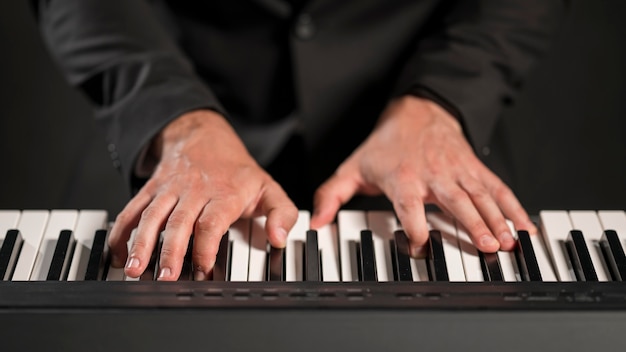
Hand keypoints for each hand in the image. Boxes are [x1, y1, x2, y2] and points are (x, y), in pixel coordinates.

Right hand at [107, 110, 297, 279]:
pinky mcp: (152, 189)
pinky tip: (118, 253)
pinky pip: (133, 209)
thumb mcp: (268, 188)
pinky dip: (122, 232)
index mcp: (224, 194)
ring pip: (152, 216)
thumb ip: (281, 214)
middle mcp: (194, 191)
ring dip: (140, 242)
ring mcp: (170, 190)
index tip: (203, 268)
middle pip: (179, 222)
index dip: (206, 246)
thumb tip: (280, 238)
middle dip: (170, 251)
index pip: (211, 222)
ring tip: (134, 268)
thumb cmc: (236, 171)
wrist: (203, 135)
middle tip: (166, 277)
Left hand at [310, 96, 535, 255]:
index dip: (414, 227)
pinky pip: (498, 189)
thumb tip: (315, 223)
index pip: (409, 206)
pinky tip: (525, 227)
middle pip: (455, 202)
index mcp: (403, 179)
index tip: (420, 247)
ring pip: (481, 197)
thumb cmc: (386, 145)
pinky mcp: (475, 169)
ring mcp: (458, 172)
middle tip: (487, 246)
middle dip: (472, 224)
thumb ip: (331, 195)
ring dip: (497, 219)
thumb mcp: (353, 168)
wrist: (418, 112)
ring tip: (509, 241)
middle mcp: (434, 176)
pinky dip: (514, 208)